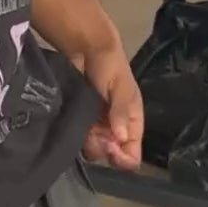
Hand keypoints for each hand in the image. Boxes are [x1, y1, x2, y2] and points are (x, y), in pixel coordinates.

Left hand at [80, 35, 143, 169]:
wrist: (85, 48)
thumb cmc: (110, 65)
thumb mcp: (120, 87)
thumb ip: (120, 112)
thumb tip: (120, 138)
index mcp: (132, 122)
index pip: (133, 153)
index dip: (123, 157)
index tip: (111, 148)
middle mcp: (116, 128)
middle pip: (112, 155)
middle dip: (104, 149)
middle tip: (95, 133)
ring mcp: (97, 125)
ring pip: (95, 149)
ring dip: (89, 142)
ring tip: (84, 123)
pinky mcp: (81, 120)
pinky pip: (80, 138)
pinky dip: (76, 134)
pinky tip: (74, 122)